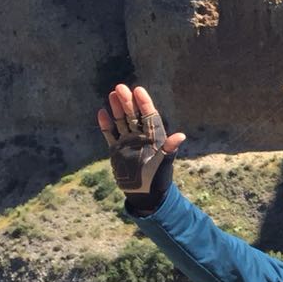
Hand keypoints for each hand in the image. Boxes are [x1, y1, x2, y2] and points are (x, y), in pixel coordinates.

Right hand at [97, 84, 185, 206]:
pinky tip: (102, 112)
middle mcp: (141, 137)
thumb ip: (169, 149)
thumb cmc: (158, 179)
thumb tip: (180, 136)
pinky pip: (110, 134)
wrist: (145, 194)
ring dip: (117, 109)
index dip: (144, 104)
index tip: (139, 90)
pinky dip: (106, 124)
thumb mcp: (164, 163)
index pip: (149, 117)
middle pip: (134, 116)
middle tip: (121, 87)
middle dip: (128, 102)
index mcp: (154, 138)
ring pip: (122, 122)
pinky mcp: (117, 150)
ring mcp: (128, 142)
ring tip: (113, 94)